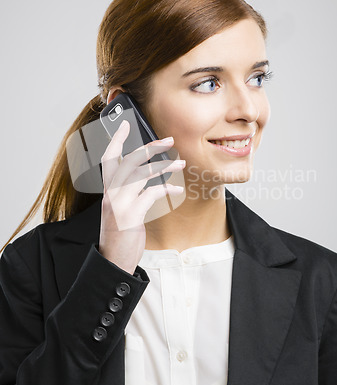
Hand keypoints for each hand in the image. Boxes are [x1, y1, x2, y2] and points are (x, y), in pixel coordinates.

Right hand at [98, 120, 184, 273]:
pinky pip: (150, 194)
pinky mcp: (130, 216)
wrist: (113, 260)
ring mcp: (119, 204)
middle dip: (150, 147)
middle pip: (128, 161)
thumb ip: (128, 191)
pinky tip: (177, 188)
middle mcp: (111, 194)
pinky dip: (166, 188)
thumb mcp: (120, 209)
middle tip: (169, 140)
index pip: (108, 158)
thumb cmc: (119, 234)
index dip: (116, 139)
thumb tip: (147, 174)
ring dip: (163, 166)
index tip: (126, 124)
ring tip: (180, 162)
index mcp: (108, 190)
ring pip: (140, 174)